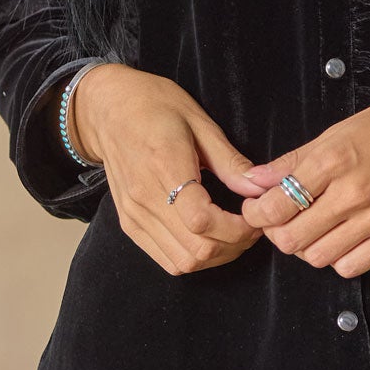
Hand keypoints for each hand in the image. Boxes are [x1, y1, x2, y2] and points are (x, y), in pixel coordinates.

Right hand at [71, 63, 273, 276]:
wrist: (109, 110)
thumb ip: (230, 161)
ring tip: (233, 232)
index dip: (236, 228)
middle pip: (196, 249)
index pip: (201, 220)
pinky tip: (208, 236)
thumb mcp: (200, 122)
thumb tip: (260, 189)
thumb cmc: (156, 106)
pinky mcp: (129, 224)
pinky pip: (166, 260)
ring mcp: (134, 215)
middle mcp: (144, 197)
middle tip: (251, 225)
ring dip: (216, 256)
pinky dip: (193, 257)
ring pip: (183, 263)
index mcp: (165, 165)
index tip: (254, 215)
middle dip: (234, 245)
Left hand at [238, 70, 369, 277]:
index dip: (257, 215)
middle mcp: (351, 193)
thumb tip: (254, 180)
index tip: (258, 211)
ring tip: (316, 229)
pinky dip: (339, 259)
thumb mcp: (339, 130)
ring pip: (318, 257)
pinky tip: (343, 239)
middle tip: (284, 222)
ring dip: (308, 248)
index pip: (274, 206)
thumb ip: (294, 160)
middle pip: (291, 239)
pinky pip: (351, 267)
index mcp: (331, 160)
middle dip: (279, 234)